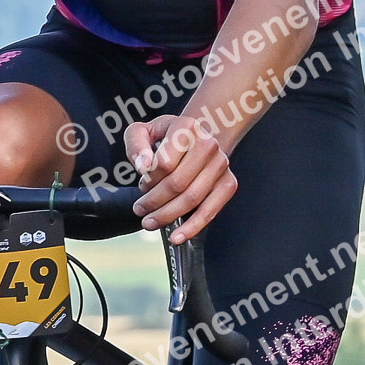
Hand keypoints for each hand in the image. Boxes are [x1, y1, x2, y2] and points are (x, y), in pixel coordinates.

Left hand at [126, 113, 236, 242]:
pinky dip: (193, 227)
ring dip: (168, 215)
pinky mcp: (228, 183)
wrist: (197, 137)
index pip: (164, 163)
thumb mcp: (143, 132)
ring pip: (191, 199)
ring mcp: (220, 164)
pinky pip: (211, 210)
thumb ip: (136, 146)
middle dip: (154, 201)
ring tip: (150, 221)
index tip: (142, 183)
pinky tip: (178, 236)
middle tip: (140, 209)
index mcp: (186, 127)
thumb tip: (143, 166)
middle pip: (177, 183)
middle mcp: (208, 144)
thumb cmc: (167, 137)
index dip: (149, 179)